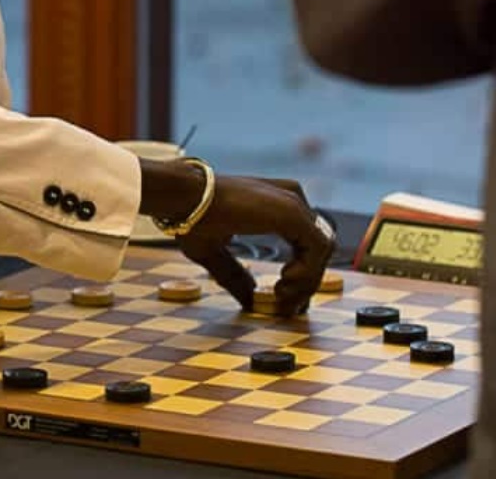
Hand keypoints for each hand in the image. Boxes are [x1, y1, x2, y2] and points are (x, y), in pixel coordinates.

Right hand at [177, 175, 333, 315]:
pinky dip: (307, 272)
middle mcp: (289, 199)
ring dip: (306, 281)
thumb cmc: (190, 216)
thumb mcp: (214, 253)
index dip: (301, 274)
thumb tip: (249, 297)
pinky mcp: (293, 213)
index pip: (304, 241)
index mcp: (273, 204)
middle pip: (317, 247)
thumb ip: (235, 274)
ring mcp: (293, 204)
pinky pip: (319, 248)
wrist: (181, 196)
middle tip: (288, 307)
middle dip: (306, 282)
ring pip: (322, 250)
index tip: (285, 298)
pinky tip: (283, 283)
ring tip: (281, 297)